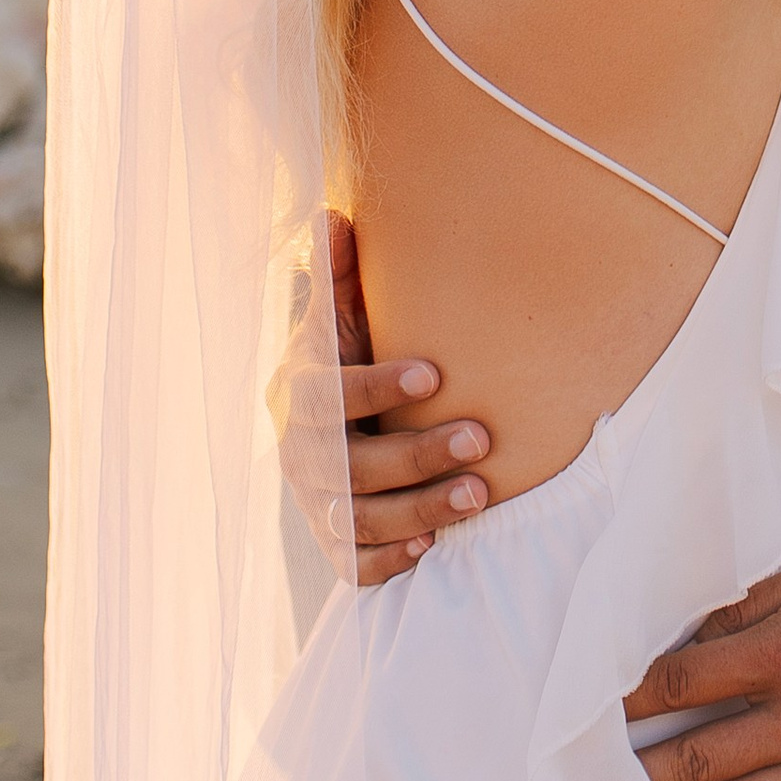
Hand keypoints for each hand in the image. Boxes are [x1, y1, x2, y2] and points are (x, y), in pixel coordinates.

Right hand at [282, 212, 492, 586]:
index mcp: (299, 393)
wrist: (326, 426)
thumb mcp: (338, 316)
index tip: (434, 373)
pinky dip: (389, 560)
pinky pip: (352, 565)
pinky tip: (433, 545)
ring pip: (359, 519)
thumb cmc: (346, 357)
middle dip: (416, 456)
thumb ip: (339, 275)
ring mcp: (315, 504)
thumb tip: (336, 215)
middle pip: (350, 466)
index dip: (375, 388)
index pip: (328, 395)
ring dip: (419, 509)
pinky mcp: (334, 543)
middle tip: (481, 439)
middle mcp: (301, 455)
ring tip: (481, 494)